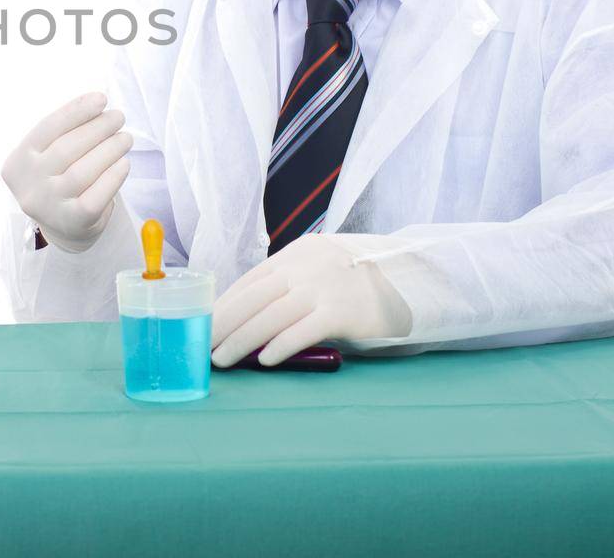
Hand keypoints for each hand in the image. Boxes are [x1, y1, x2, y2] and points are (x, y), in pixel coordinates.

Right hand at [0, 91, 132, 252]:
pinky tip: (123, 164)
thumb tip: (97, 106)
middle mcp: (29, 184)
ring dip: (109, 149)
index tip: (101, 99)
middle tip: (118, 117)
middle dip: (97, 128)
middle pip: (66, 148)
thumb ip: (65, 134)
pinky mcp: (73, 222)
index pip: (47, 128)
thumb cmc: (58, 180)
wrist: (62, 227)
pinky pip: (96, 196)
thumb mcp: (48, 157)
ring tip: (125, 138)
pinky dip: (113, 177)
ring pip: (82, 171)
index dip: (76, 111)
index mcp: (18, 161)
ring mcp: (49, 205)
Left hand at [209, 234, 411, 367]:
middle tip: (201, 345)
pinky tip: (264, 360)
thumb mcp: (321, 270)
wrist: (412, 283)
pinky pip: (302, 330)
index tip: (203, 324)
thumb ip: (290, 285)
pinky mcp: (341, 311)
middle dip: (222, 323)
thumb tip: (247, 317)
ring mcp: (324, 287)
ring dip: (241, 340)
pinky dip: (280, 346)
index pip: (250, 280)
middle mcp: (306, 266)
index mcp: (297, 253)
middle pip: (254, 297)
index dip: (224, 304)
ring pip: (271, 315)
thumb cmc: (359, 285)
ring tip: (222, 359)